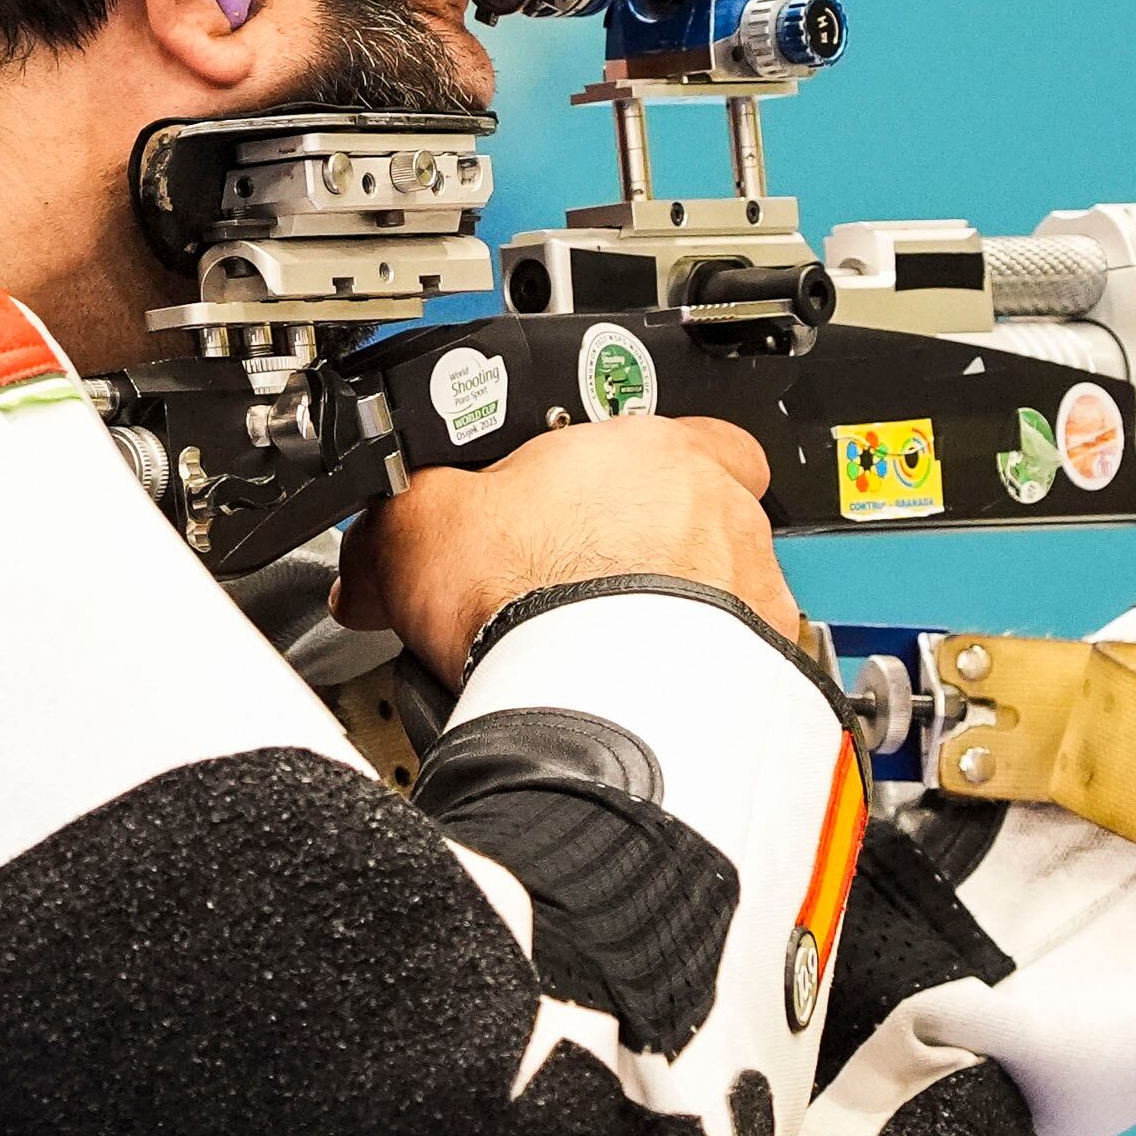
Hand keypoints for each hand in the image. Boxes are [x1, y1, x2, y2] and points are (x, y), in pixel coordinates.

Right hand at [338, 414, 799, 679]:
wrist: (595, 704)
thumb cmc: (529, 599)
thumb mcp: (420, 529)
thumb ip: (398, 522)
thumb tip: (364, 558)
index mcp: (647, 449)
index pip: (660, 430)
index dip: (617, 468)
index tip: (581, 505)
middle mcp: (719, 512)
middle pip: (697, 514)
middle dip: (649, 550)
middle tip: (587, 591)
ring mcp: (754, 590)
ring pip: (729, 593)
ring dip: (685, 619)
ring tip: (615, 659)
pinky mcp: (771, 670)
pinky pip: (745, 669)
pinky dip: (707, 685)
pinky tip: (652, 705)